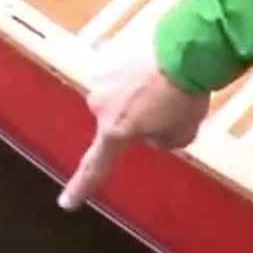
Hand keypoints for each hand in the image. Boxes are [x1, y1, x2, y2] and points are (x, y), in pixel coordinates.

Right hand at [58, 24, 210, 210]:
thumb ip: (163, 141)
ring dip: (138, 88)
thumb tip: (150, 132)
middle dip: (139, 116)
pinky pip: (122, 65)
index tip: (67, 203)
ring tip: (168, 79)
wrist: (185, 49)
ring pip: (119, 91)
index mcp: (115, 131)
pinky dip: (138, 66)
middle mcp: (98, 104)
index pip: (96, 166)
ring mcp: (99, 75)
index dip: (82, 186)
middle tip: (171, 105)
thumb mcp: (183, 134)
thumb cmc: (184, 97)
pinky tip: (157, 60)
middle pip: (117, 119)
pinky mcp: (106, 51)